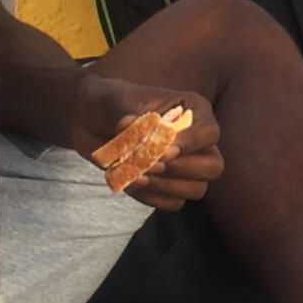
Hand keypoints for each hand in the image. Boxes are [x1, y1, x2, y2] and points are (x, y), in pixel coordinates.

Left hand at [72, 75, 223, 210]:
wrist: (88, 119)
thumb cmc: (108, 102)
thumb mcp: (114, 100)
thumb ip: (126, 116)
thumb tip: (129, 128)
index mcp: (191, 109)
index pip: (209, 132)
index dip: (190, 144)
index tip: (162, 149)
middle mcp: (194, 139)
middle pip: (213, 166)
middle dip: (182, 169)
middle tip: (151, 164)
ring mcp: (184, 164)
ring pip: (197, 189)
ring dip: (165, 186)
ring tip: (135, 174)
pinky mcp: (168, 184)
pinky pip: (173, 203)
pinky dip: (152, 197)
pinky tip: (130, 182)